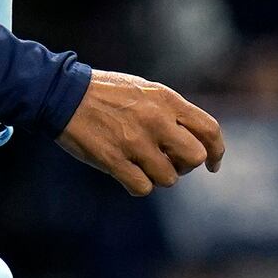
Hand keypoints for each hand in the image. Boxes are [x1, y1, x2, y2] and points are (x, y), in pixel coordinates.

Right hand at [58, 70, 225, 197]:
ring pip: (169, 178)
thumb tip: (192, 139)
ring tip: (140, 165)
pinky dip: (137, 185)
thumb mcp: (143, 90)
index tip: (213, 164)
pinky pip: (143, 187)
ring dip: (158, 176)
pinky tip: (126, 174)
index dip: (217, 151)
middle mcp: (156, 120)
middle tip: (168, 162)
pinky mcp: (114, 159)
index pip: (209, 130)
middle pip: (195, 157)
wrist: (61, 94)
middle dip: (185, 165)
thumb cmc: (102, 93)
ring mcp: (135, 141)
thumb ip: (170, 111)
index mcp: (165, 100)